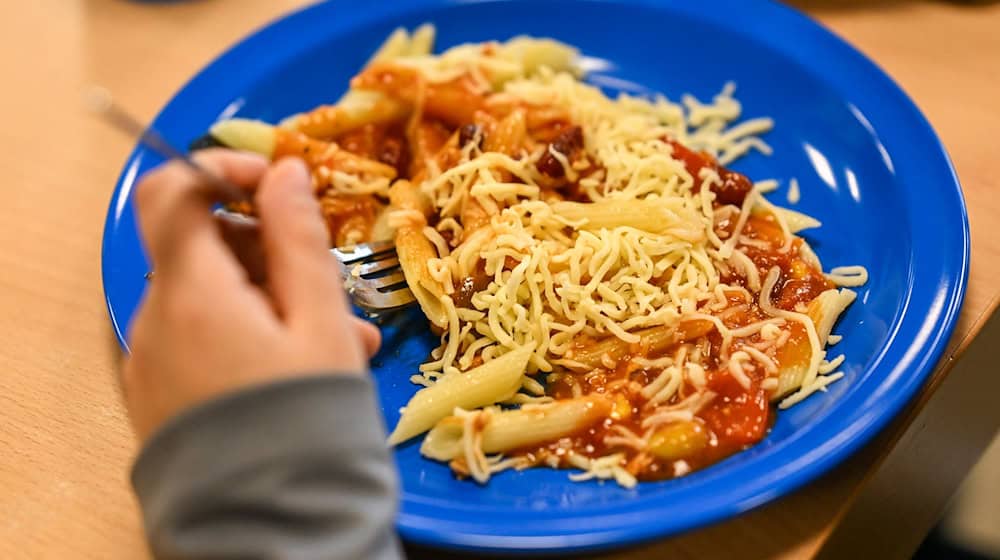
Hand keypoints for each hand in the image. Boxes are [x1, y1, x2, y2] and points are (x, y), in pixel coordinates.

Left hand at [122, 150, 379, 440]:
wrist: (270, 526)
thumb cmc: (306, 415)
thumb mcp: (320, 320)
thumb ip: (299, 238)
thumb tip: (284, 170)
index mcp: (192, 290)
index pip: (176, 189)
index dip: (223, 168)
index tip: (277, 183)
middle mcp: (157, 318)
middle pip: (202, 246)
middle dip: (270, 251)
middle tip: (334, 286)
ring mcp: (153, 360)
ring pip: (210, 297)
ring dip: (273, 300)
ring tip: (344, 342)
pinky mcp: (161, 396)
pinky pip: (201, 342)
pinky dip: (248, 336)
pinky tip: (300, 370)